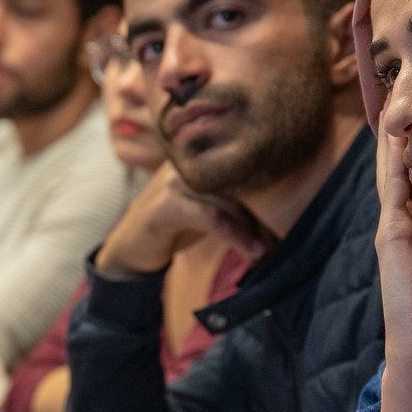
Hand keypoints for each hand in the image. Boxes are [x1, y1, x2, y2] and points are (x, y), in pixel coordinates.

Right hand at [94, 162, 272, 276]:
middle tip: (277, 245)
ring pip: (228, 201)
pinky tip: (250, 252)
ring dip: (252, 230)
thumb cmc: (174, 227)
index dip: (264, 200)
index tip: (279, 229)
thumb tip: (276, 211)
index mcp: (197, 158)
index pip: (241, 171)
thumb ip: (232, 201)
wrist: (132, 248)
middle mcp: (185, 163)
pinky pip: (211, 217)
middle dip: (261, 219)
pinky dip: (236, 235)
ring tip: (264, 253)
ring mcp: (173, 182)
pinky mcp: (166, 204)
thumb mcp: (207, 208)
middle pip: (238, 185)